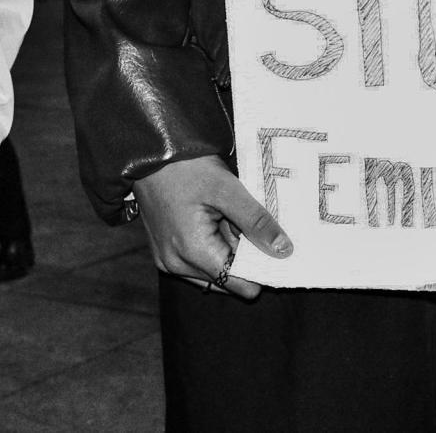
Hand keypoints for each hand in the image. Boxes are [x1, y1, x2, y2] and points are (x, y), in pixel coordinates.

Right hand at [132, 155, 292, 298]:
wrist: (152, 153)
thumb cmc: (188, 168)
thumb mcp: (229, 191)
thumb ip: (256, 223)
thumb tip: (283, 250)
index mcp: (192, 252)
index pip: (239, 283)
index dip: (262, 271)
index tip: (278, 253)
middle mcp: (176, 264)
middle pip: (227, 277)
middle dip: (244, 255)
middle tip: (244, 221)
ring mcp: (168, 260)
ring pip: (215, 268)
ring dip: (230, 248)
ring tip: (227, 216)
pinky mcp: (166, 251)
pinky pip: (200, 259)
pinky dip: (215, 243)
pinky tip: (216, 218)